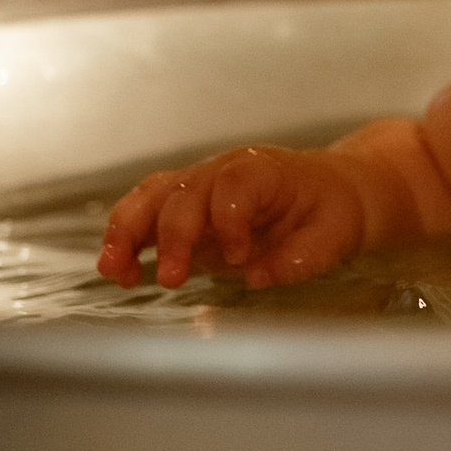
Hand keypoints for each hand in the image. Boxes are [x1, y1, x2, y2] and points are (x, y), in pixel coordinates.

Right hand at [98, 143, 368, 290]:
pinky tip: (118, 271)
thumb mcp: (336, 235)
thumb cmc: (332, 210)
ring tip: (114, 270)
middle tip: (172, 279)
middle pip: (184, 192)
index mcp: (264, 170)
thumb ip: (301, 257)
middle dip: (173, 236)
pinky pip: (144, 214)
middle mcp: (222, 171)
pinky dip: (125, 239)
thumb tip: (259, 277)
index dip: (229, 220)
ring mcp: (197, 186)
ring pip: (151, 197)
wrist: (330, 192)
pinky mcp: (183, 208)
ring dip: (128, 232)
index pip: (234, 185)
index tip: (239, 258)